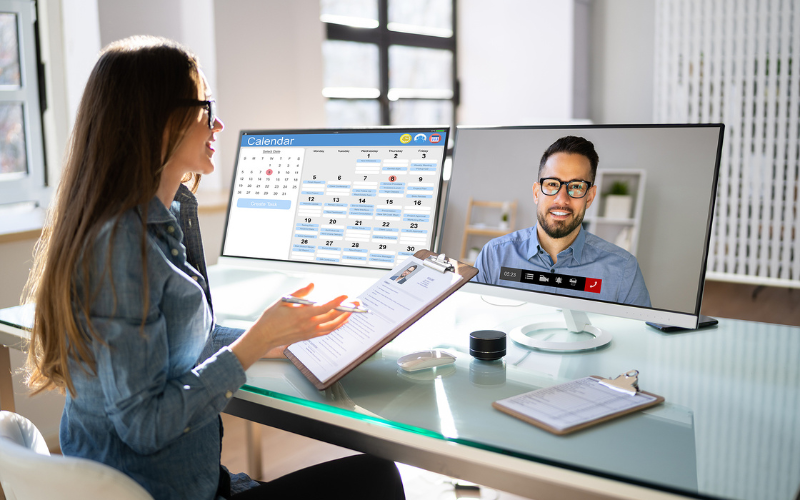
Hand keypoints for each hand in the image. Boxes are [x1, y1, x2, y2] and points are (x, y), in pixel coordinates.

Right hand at [230, 284, 352, 369]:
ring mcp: (309, 332)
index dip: (337, 301)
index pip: (325, 307)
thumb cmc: (271, 318)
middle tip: (356, 302)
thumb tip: (312, 285)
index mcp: (302, 314)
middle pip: (332, 317)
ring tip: (352, 311)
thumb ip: (300, 292)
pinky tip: (341, 322)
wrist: (264, 336)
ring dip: (344, 318)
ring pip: (332, 326)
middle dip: (347, 309)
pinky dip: (336, 326)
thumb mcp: (283, 301)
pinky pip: (327, 332)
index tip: (346, 296)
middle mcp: (308, 325)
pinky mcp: (309, 336)